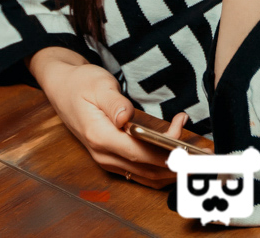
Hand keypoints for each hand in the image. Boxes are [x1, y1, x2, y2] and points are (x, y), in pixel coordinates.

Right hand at [30, 48, 186, 188]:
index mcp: (100, 137)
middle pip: (146, 168)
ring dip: (170, 167)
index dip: (164, 151)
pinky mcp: (112, 158)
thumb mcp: (98, 85)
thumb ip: (114, 103)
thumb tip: (126, 117)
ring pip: (145, 175)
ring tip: (191, 148)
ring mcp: (107, 159)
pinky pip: (140, 171)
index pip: (138, 152)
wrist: (62, 87)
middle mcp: (103, 154)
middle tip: (197, 147)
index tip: (182, 137)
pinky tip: (174, 152)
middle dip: (174, 162)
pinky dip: (160, 166)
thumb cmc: (81, 83)